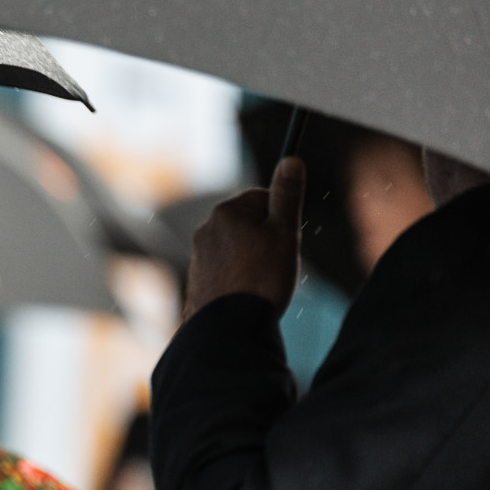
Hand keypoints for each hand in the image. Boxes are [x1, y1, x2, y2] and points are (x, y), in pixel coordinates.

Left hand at [183, 156, 304, 319]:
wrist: (228, 328)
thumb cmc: (261, 278)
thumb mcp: (284, 232)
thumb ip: (287, 195)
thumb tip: (291, 160)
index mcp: (226, 213)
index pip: (263, 198)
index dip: (281, 218)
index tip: (284, 239)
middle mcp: (206, 230)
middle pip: (251, 224)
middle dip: (268, 239)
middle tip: (275, 263)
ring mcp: (199, 256)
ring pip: (240, 249)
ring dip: (255, 260)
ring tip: (261, 283)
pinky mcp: (198, 280)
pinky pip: (228, 270)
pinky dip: (240, 278)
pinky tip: (247, 295)